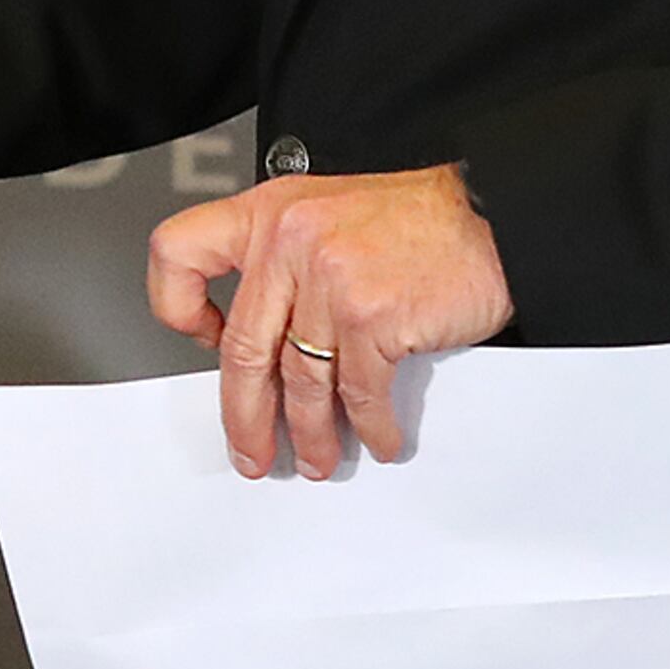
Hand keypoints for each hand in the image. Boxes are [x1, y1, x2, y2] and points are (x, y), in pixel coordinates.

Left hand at [145, 164, 512, 478]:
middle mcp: (288, 242)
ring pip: (299, 381)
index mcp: (268, 214)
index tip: (200, 339)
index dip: (176, 305)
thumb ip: (287, 260)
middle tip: (250, 449)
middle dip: (245, 415)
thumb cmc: (419, 217)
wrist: (493, 212)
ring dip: (310, 433)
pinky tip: (376, 437)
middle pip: (242, 348)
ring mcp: (329, 279)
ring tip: (317, 456)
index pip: (179, 251)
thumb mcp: (328, 212)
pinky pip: (357, 392)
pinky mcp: (372, 316)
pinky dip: (369, 426)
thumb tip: (267, 338)